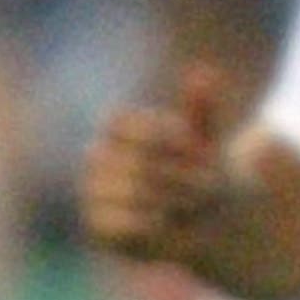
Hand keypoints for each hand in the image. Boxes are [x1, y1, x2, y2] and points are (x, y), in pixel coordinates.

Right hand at [80, 60, 241, 264]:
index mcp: (116, 131)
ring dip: (171, 199)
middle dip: (177, 172)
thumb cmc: (200, 173)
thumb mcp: (206, 141)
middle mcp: (95, 158)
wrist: (201, 223)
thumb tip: (206, 72)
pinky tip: (168, 222)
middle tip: (206, 185)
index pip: (123, 122)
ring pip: (130, 190)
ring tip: (193, 205)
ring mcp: (92, 191)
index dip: (162, 134)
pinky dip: (151, 222)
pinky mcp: (96, 227)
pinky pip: (121, 223)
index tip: (191, 145)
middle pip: (134, 158)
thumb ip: (203, 109)